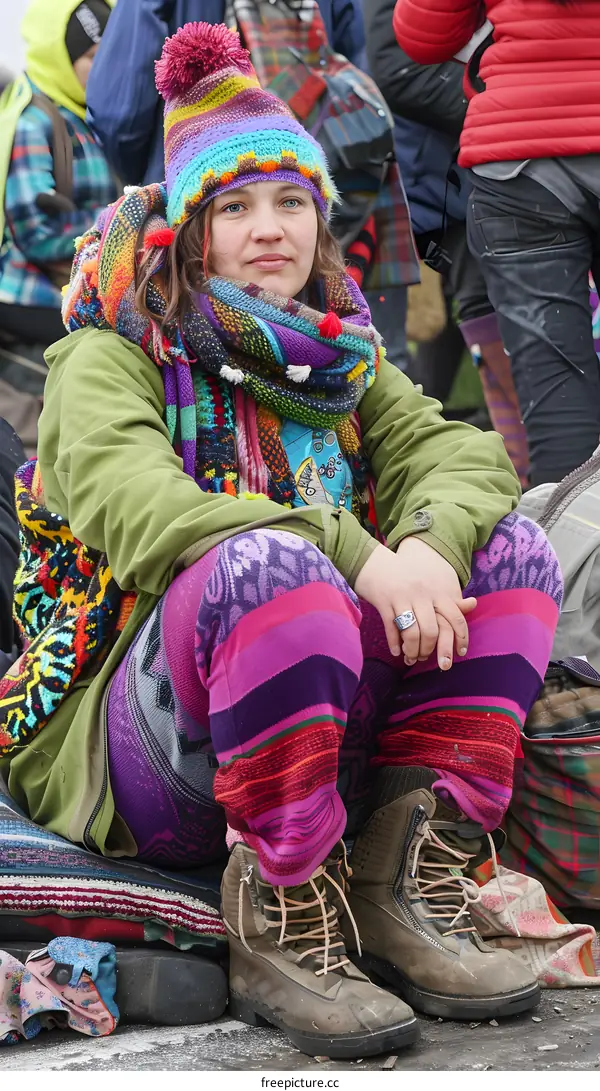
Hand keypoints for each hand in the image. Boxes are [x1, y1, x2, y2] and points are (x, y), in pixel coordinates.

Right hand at [354, 537, 476, 669]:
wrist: (374, 561)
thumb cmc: (405, 574)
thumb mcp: (430, 582)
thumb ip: (451, 597)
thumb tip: (473, 604)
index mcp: (436, 590)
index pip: (455, 617)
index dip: (460, 638)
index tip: (460, 653)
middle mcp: (421, 594)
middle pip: (431, 631)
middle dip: (430, 650)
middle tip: (427, 658)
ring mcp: (401, 598)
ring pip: (411, 633)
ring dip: (412, 650)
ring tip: (411, 657)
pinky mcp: (383, 602)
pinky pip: (391, 628)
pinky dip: (395, 644)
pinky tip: (397, 651)